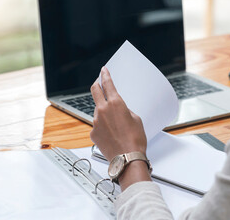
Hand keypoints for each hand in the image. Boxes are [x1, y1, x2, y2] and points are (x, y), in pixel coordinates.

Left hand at [90, 67, 150, 189]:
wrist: (127, 158)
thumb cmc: (135, 140)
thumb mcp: (136, 119)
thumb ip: (125, 110)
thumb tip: (118, 110)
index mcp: (115, 104)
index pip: (107, 84)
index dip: (105, 75)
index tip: (103, 71)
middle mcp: (102, 110)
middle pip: (95, 91)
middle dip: (97, 84)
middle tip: (99, 82)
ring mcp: (95, 122)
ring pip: (97, 110)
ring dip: (103, 111)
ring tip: (114, 122)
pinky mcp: (93, 132)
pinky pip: (97, 124)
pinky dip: (102, 126)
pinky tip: (111, 133)